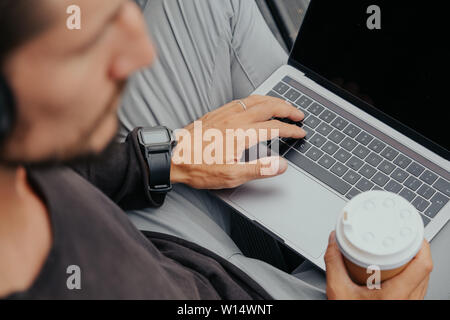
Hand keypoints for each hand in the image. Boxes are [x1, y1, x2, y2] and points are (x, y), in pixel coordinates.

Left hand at [170, 95, 304, 188]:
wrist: (173, 156)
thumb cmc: (198, 166)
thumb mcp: (231, 175)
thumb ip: (259, 169)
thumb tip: (280, 165)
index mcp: (241, 133)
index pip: (274, 127)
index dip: (291, 129)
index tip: (300, 132)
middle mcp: (235, 119)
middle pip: (268, 106)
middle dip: (287, 108)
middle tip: (298, 113)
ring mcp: (224, 113)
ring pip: (254, 100)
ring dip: (272, 100)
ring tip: (282, 104)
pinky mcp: (215, 113)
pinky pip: (240, 100)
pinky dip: (255, 100)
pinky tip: (255, 104)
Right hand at [325, 231, 432, 299]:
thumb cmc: (350, 317)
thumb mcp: (338, 291)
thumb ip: (334, 263)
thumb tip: (333, 242)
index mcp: (397, 296)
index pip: (422, 265)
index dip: (422, 245)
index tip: (414, 232)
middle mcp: (408, 302)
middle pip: (426, 270)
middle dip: (418, 249)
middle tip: (408, 236)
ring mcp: (409, 306)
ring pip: (424, 279)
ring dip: (417, 262)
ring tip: (404, 249)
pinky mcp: (406, 307)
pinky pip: (418, 288)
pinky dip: (413, 274)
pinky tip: (400, 270)